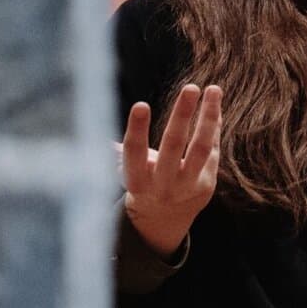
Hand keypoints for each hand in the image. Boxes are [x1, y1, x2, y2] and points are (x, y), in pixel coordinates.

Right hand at [121, 83, 221, 258]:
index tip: (140, 104)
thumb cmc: (141, 182)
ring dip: (208, 117)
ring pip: (200, 148)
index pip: (134, 153)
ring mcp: (187, 186)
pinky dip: (213, 126)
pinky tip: (214, 102)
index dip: (137, 130)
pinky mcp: (206, 185)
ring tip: (213, 89)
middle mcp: (162, 185)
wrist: (163, 219)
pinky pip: (212, 150)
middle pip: (173, 146)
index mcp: (136, 180)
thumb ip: (117, 149)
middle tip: (190, 87)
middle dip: (182, 115)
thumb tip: (92, 128)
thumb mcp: (126, 170)